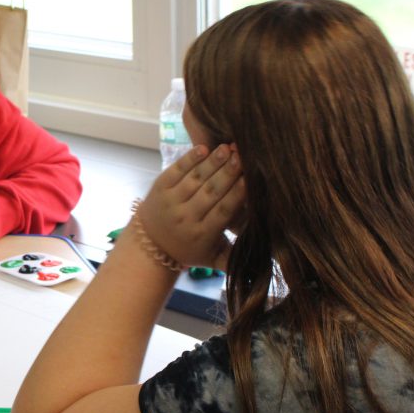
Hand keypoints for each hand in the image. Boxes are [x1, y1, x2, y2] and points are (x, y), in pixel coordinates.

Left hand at [136, 143, 244, 270]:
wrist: (150, 244)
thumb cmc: (189, 248)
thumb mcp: (210, 259)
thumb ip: (233, 259)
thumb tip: (263, 265)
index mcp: (201, 234)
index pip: (223, 211)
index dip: (237, 194)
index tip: (251, 179)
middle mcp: (185, 218)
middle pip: (210, 192)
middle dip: (228, 173)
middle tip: (243, 156)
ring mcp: (170, 201)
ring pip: (195, 179)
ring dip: (212, 162)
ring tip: (227, 147)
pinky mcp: (159, 188)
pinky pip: (176, 171)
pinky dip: (189, 159)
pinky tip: (203, 148)